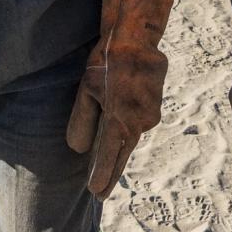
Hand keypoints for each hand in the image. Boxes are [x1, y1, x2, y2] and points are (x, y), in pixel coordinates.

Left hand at [65, 0, 174, 198]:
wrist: (137, 39)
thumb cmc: (107, 63)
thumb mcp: (86, 90)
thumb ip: (82, 121)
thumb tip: (77, 148)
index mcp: (121, 120)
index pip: (109, 156)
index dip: (102, 175)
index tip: (95, 192)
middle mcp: (139, 122)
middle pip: (122, 153)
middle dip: (110, 171)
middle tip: (99, 191)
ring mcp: (150, 115)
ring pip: (130, 136)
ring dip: (117, 148)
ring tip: (102, 166)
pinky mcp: (155, 107)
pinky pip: (137, 124)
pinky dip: (126, 130)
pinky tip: (116, 133)